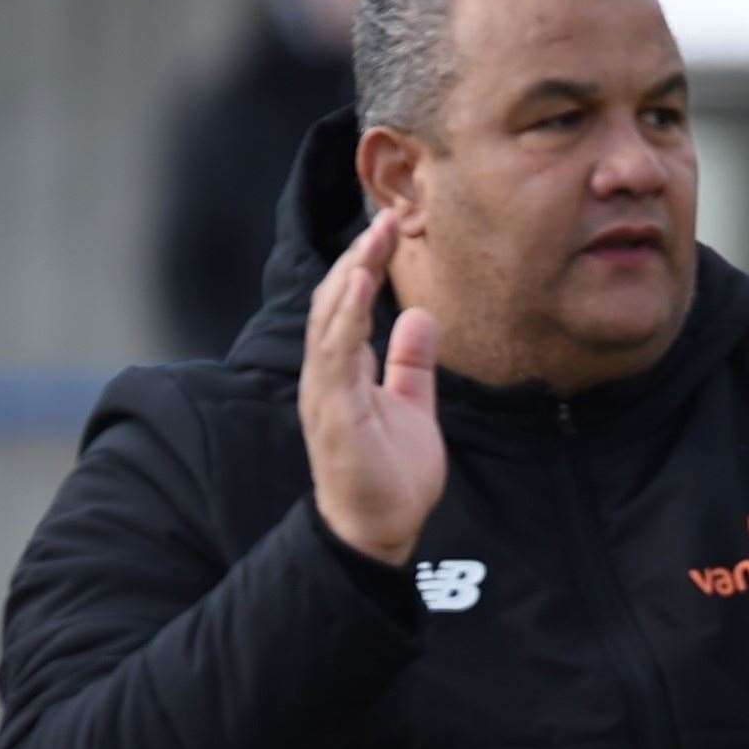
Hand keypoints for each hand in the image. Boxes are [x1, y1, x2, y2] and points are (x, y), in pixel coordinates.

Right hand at [299, 208, 445, 566]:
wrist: (378, 530)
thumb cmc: (390, 476)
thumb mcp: (413, 406)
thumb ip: (411, 362)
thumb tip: (421, 316)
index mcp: (344, 371)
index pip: (349, 306)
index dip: (366, 265)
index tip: (390, 228)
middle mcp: (328, 375)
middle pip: (336, 303)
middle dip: (358, 258)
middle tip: (384, 217)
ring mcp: (326, 392)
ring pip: (331, 320)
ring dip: (350, 276)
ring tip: (371, 239)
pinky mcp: (332, 412)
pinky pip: (336, 354)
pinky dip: (346, 316)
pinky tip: (358, 286)